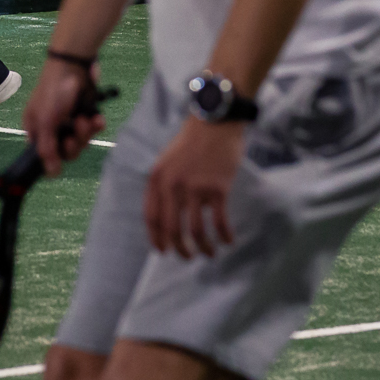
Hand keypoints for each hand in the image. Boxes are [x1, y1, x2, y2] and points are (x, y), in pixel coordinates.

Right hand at [21, 55, 108, 177]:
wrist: (74, 64)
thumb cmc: (54, 92)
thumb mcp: (46, 121)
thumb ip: (47, 148)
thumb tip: (51, 174)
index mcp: (36, 129)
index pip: (44, 155)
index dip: (55, 157)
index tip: (63, 152)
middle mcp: (52, 128)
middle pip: (66, 151)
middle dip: (74, 143)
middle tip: (75, 133)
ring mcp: (69, 121)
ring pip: (81, 141)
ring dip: (85, 133)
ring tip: (85, 119)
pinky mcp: (85, 114)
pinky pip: (92, 130)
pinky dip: (96, 125)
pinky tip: (97, 118)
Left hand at [144, 117, 247, 258]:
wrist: (215, 122)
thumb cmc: (192, 142)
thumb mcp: (167, 161)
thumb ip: (164, 185)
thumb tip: (166, 217)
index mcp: (157, 179)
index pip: (151, 217)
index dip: (156, 238)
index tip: (163, 251)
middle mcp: (172, 186)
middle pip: (172, 229)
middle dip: (180, 249)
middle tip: (188, 257)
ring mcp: (195, 188)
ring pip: (196, 231)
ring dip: (203, 247)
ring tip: (209, 253)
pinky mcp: (217, 189)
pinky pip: (219, 222)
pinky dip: (224, 236)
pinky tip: (228, 240)